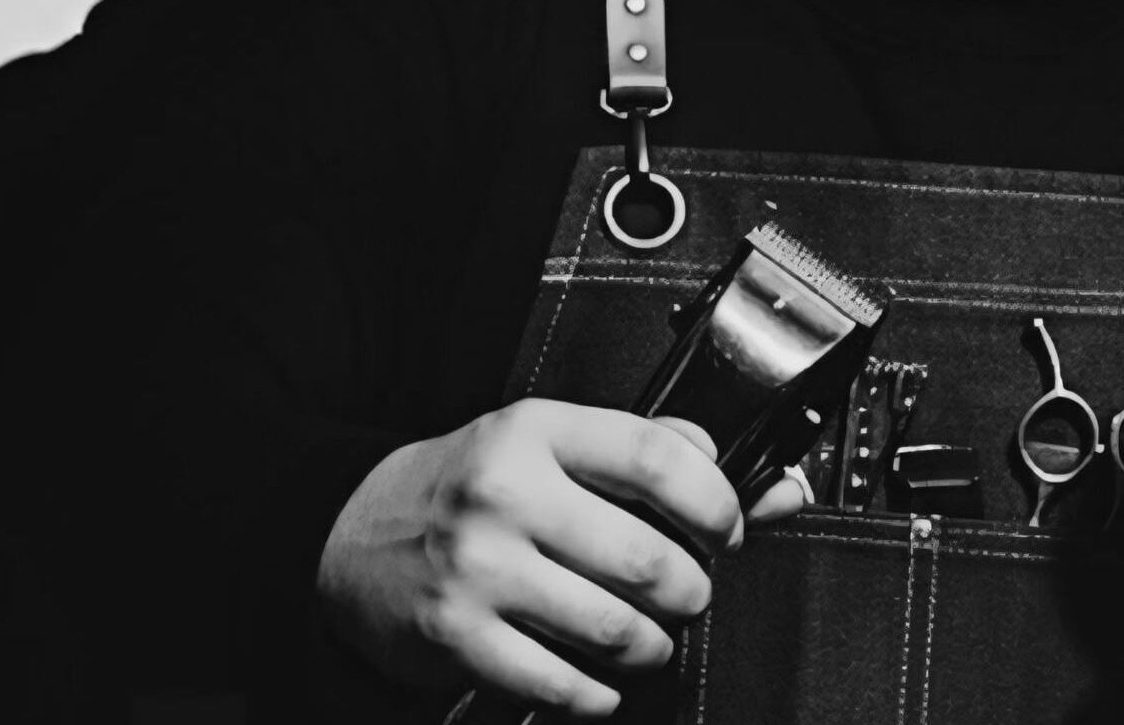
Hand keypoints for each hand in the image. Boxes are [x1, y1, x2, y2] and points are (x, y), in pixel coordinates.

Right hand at [317, 400, 807, 716]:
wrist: (355, 535)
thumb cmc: (470, 489)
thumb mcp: (551, 445)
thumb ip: (652, 455)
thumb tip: (768, 490)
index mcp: (536, 432)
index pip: (657, 457)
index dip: (715, 502)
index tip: (726, 529)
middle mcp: (507, 495)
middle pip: (648, 557)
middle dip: (692, 591)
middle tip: (689, 593)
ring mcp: (480, 569)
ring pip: (616, 628)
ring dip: (655, 646)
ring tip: (651, 637)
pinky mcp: (459, 636)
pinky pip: (564, 684)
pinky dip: (600, 692)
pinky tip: (601, 677)